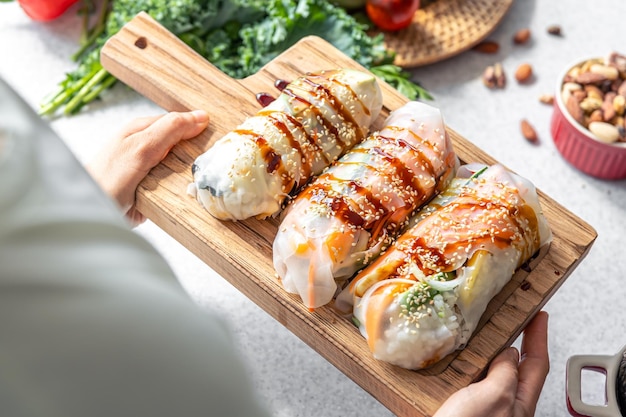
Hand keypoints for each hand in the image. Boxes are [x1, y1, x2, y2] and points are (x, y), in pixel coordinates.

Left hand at [87, 110, 209, 224]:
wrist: (91, 214)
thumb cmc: (108, 178)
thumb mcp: (142, 147)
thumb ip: (170, 129)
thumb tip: (201, 116)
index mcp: (142, 131)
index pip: (178, 122)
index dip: (197, 128)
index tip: (217, 137)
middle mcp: (146, 149)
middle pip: (183, 146)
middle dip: (197, 154)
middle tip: (215, 162)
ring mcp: (149, 172)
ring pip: (182, 168)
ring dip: (192, 175)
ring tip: (207, 181)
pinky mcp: (152, 193)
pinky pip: (176, 188)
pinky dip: (184, 191)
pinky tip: (193, 195)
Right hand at [434, 311, 549, 416]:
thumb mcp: (495, 397)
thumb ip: (506, 374)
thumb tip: (509, 353)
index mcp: (518, 404)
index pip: (536, 364)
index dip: (539, 337)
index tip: (539, 314)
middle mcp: (501, 405)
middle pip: (511, 367)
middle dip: (509, 341)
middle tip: (505, 318)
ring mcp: (479, 406)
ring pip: (483, 372)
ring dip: (477, 352)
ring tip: (470, 333)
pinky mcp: (456, 407)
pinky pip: (459, 381)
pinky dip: (455, 366)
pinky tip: (444, 359)